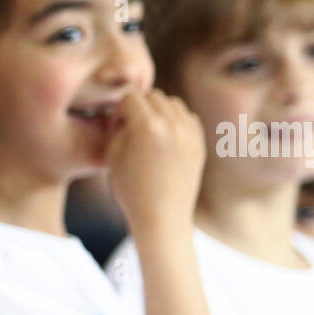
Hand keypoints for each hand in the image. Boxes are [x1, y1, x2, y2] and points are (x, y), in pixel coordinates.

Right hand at [105, 89, 205, 234]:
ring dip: (158, 111)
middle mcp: (172, 125)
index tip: (116, 127)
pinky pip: (187, 118)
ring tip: (149, 132)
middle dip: (139, 107)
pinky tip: (166, 138)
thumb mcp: (113, 157)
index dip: (119, 110)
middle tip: (131, 128)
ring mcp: (189, 133)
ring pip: (172, 103)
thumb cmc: (131, 191)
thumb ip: (119, 128)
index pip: (130, 97)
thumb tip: (128, 114)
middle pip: (152, 96)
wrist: (162, 218)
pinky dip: (175, 121)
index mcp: (147, 127)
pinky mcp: (199, 143)